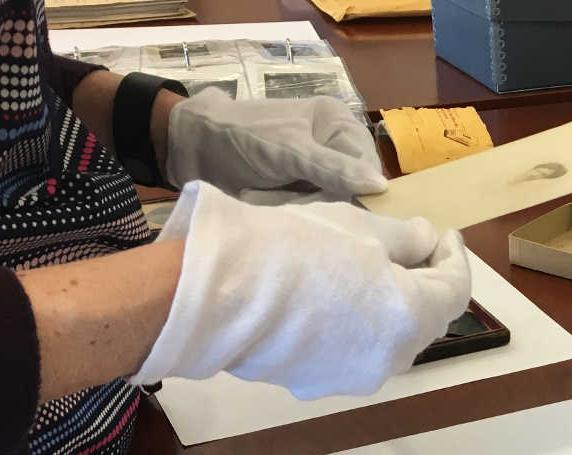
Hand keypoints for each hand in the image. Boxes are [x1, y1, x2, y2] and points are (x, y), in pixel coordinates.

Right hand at [131, 181, 469, 399]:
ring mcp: (356, 378)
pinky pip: (355, 354)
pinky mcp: (319, 385)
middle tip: (413, 250)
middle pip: (427, 320)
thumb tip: (425, 240)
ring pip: (391, 342)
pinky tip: (336, 301)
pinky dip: (360, 328)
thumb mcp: (360, 228)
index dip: (454, 258)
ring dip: (393, 310)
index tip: (444, 235)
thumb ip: (404, 239)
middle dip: (425, 284)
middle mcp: (394, 359)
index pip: (455, 289)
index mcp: (413, 318)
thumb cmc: (298, 247)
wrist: (220, 292)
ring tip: (374, 275)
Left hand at [165, 88, 387, 197]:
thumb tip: (381, 187)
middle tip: (298, 205)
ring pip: (336, 205)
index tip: (332, 207)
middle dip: (329, 203)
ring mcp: (318, 170)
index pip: (368, 167)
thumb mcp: (289, 152)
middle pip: (354, 189)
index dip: (356, 191)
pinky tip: (281, 211)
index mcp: (337, 123)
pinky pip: (316, 212)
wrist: (190, 149)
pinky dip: (299, 215)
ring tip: (281, 205)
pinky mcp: (302, 191)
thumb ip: (334, 169)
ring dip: (311, 212)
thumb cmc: (240, 139)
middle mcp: (333, 145)